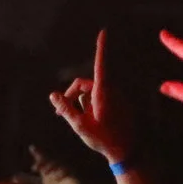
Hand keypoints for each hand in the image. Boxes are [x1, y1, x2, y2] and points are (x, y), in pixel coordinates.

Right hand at [49, 30, 132, 163]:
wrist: (129, 151)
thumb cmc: (104, 139)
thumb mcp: (79, 126)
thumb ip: (66, 109)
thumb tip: (54, 94)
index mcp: (103, 93)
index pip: (101, 65)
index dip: (101, 48)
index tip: (104, 32)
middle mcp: (111, 92)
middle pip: (85, 83)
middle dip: (71, 94)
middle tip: (59, 113)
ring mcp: (115, 98)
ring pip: (91, 92)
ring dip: (80, 103)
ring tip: (78, 121)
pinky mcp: (117, 105)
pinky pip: (99, 99)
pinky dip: (89, 106)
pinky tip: (89, 123)